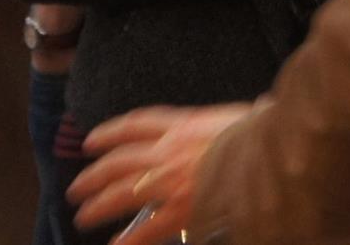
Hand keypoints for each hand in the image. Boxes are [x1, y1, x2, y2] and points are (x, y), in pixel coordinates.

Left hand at [69, 103, 253, 242]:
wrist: (271, 154)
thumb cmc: (259, 134)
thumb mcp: (233, 117)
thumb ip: (217, 124)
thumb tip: (234, 117)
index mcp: (181, 125)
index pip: (134, 125)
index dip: (109, 133)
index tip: (92, 141)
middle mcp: (167, 151)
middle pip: (118, 161)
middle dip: (94, 175)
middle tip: (78, 187)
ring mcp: (170, 181)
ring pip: (120, 192)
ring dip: (97, 205)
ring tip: (83, 214)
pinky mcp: (179, 211)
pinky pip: (145, 229)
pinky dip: (128, 240)